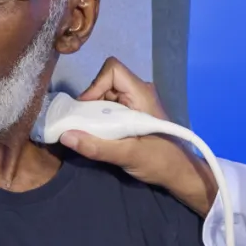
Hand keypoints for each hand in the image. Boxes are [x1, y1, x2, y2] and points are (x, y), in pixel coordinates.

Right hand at [59, 59, 219, 214]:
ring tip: (93, 134)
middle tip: (86, 127)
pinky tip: (101, 137)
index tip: (87, 110)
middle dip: (91, 103)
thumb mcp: (128, 155)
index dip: (95, 85)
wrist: (179, 174)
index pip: (112, 70)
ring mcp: (135, 103)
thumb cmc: (161, 161)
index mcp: (141, 93)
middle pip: (104, 83)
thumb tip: (65, 136)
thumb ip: (97, 146)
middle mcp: (138, 93)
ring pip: (104, 97)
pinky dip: (100, 121)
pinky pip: (109, 109)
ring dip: (94, 114)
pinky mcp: (132, 115)